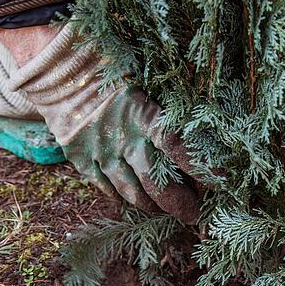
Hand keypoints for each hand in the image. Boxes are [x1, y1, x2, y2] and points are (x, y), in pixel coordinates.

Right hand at [9, 23, 199, 223]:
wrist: (62, 71)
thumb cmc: (115, 75)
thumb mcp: (146, 86)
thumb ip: (167, 114)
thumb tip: (200, 138)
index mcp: (144, 114)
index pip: (178, 145)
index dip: (200, 166)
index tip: (221, 182)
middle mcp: (124, 137)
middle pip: (157, 181)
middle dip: (180, 202)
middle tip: (195, 214)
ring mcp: (101, 151)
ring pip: (132, 191)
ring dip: (153, 206)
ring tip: (166, 212)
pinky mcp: (82, 158)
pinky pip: (105, 188)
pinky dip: (122, 198)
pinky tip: (134, 203)